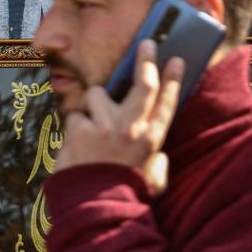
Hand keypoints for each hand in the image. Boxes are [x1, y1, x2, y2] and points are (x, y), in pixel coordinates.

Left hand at [56, 39, 183, 194]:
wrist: (92, 207)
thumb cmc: (122, 193)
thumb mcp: (152, 176)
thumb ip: (155, 156)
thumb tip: (156, 148)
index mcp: (151, 140)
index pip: (167, 102)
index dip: (173, 79)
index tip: (176, 60)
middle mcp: (131, 129)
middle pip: (142, 85)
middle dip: (146, 61)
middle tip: (147, 43)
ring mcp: (105, 127)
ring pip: (97, 94)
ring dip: (92, 106)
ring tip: (91, 128)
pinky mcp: (81, 130)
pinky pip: (75, 115)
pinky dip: (74, 126)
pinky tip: (76, 144)